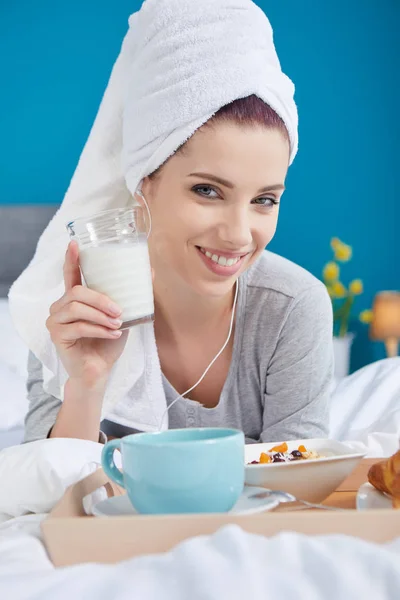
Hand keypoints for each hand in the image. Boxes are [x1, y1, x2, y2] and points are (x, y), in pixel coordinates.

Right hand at [46, 241, 128, 386]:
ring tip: (117, 324)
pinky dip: (98, 330)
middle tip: (120, 311)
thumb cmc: (107, 343)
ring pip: (77, 308)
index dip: (72, 259)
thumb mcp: (122, 317)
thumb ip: (129, 296)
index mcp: (75, 298)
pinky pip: (78, 327)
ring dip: (101, 316)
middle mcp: (60, 306)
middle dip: (101, 299)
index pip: (70, 274)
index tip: (75, 244)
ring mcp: (56, 321)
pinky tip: (112, 334)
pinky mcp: (57, 336)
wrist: (99, 371)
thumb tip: (151, 271)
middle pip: (77, 291)